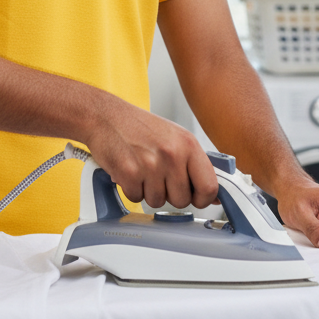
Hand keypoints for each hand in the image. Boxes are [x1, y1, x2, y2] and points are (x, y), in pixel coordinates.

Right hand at [85, 99, 218, 209]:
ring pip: (158, 201)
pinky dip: (132, 189)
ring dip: (149, 191)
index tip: (197, 197)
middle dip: (170, 194)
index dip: (203, 198)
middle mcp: (172, 154)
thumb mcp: (175, 136)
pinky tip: (130, 171)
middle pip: (182, 200)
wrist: (106, 116)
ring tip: (143, 170)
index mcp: (188, 144)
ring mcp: (150, 165)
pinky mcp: (129, 174)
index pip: (209, 186)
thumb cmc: (139, 126)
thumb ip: (194, 163)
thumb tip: (212, 193)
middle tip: (159, 176)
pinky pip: (136, 198)